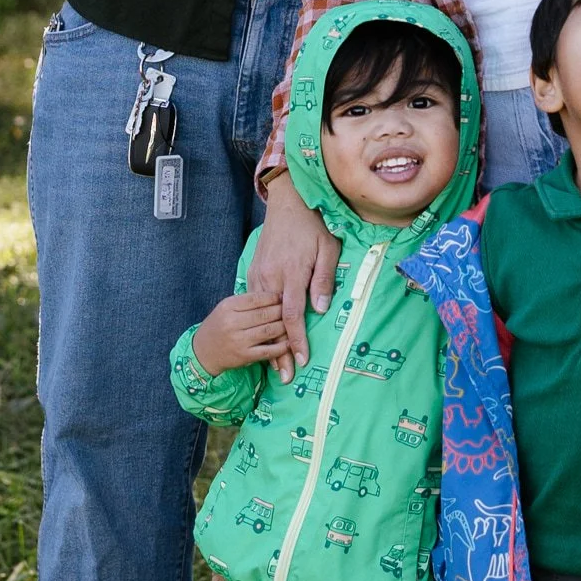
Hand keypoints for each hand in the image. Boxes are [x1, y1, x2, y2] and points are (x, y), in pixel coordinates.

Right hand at [189, 291, 293, 375]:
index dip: (274, 296)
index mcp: (228, 306)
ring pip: (269, 331)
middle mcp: (232, 322)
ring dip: (285, 327)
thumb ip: (247, 301)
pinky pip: (268, 350)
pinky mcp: (244, 356)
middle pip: (265, 314)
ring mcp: (239, 340)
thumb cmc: (219, 325)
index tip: (286, 294)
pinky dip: (282, 347)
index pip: (256, 298)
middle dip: (283, 310)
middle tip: (296, 307)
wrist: (203, 352)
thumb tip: (275, 294)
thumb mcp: (227, 307)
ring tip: (295, 323)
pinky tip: (290, 342)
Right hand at [242, 169, 339, 381]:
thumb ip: (324, 279)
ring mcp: (259, 276)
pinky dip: (259, 325)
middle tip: (285, 377)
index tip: (302, 359)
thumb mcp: (328, 249)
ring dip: (268, 342)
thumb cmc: (313, 227)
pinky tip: (263, 338)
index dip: (297, 339)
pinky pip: (254, 305)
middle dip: (280, 352)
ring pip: (261, 317)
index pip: (293, 314)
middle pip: (274, 322)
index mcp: (292, 273)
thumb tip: (321, 309)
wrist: (287, 204)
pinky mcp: (253, 272)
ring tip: (274, 367)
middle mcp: (272, 278)